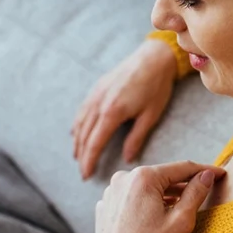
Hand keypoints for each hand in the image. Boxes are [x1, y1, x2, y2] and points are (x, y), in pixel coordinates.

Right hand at [72, 39, 177, 179]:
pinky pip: (82, 111)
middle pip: (84, 136)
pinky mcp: (97, 88)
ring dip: (77, 142)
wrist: (153, 57)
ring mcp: (95, 95)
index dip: (89, 161)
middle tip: (82, 172)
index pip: (95, 143)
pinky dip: (77, 125)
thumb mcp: (150, 116)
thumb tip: (127, 159)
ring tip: (77, 156)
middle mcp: (99, 104)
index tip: (86, 175)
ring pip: (80, 123)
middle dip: (82, 156)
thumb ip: (136, 138)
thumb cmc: (156, 86)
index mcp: (112, 113)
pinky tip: (76, 133)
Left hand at [92, 161, 225, 232]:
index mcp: (142, 177)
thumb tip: (207, 175)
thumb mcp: (181, 220)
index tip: (220, 173)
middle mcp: (122, 179)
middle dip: (182, 183)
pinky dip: (145, 202)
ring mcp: (110, 192)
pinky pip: (130, 198)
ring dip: (164, 193)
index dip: (204, 170)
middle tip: (203, 188)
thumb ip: (196, 192)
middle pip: (162, 176)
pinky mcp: (105, 206)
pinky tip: (156, 216)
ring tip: (181, 204)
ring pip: (145, 187)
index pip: (181, 168)